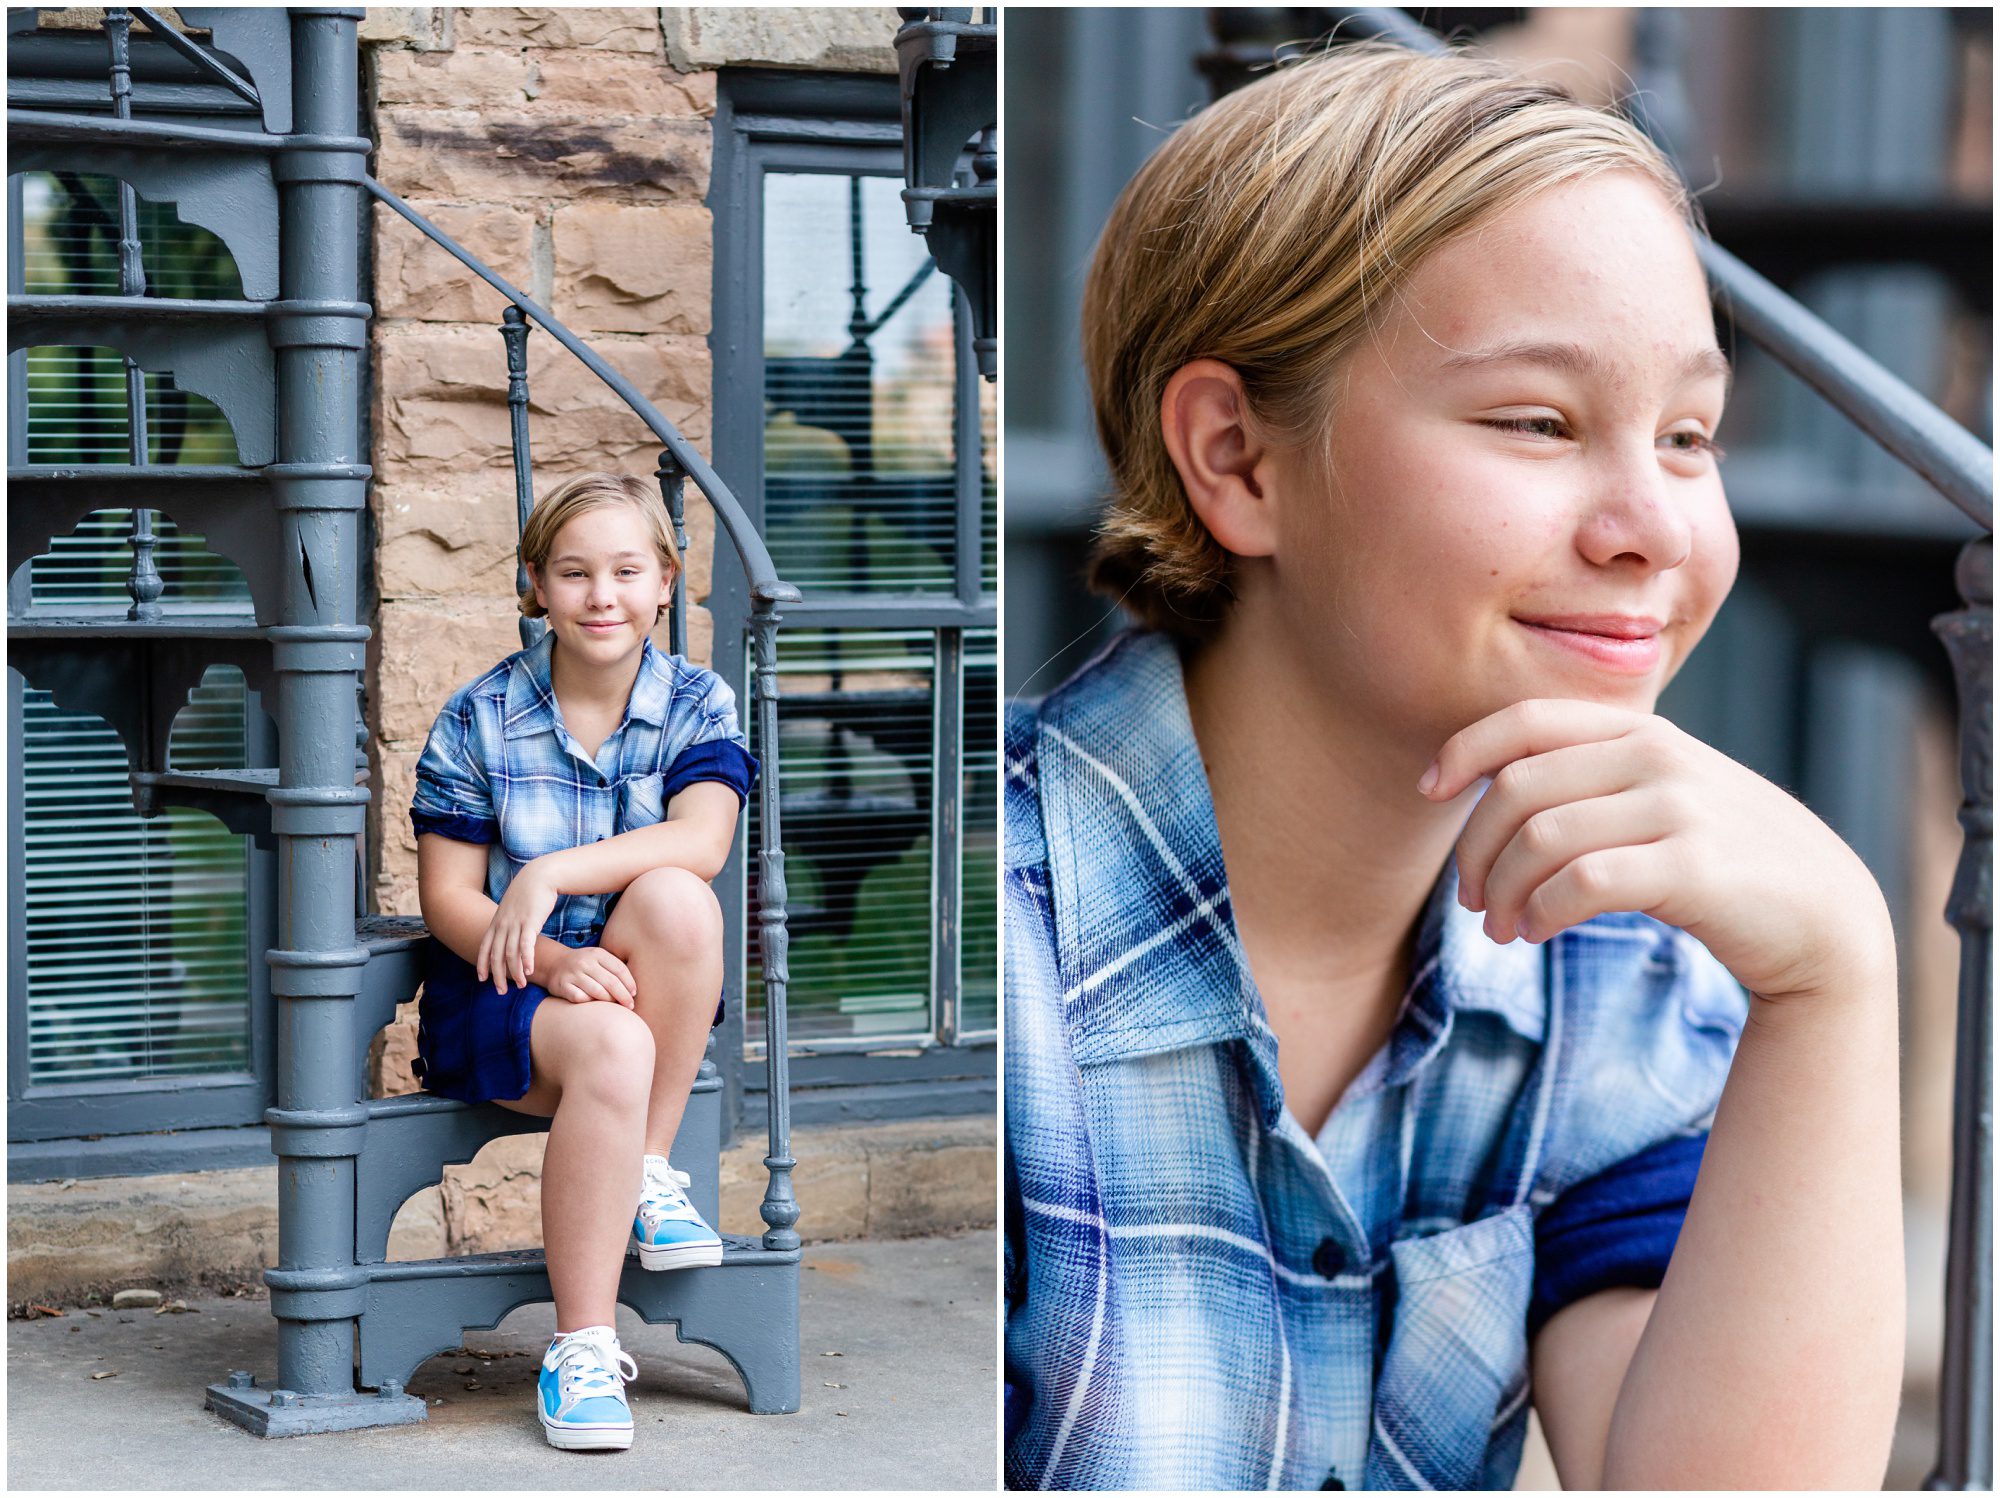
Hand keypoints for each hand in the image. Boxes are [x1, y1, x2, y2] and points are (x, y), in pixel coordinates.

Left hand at [478, 865, 558, 993]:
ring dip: (515, 972)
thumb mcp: (512, 909)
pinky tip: (529, 970)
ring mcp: (515, 923)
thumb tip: (506, 934)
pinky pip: (526, 945)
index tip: (482, 980)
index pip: (484, 947)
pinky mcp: (530, 922)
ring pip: (510, 953)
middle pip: (495, 955)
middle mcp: (502, 925)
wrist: (539, 876)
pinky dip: (526, 959)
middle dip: (497, 976)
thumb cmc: (528, 894)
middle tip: (501, 991)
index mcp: (496, 922)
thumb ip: (507, 922)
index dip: (482, 965)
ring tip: (520, 985)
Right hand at [537, 944, 637, 1007]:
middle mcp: (585, 962)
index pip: (619, 969)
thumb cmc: (585, 965)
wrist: (554, 963)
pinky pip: (581, 998)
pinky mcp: (562, 985)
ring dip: (609, 1001)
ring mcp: (573, 973)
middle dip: (623, 996)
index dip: (630, 983)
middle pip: (611, 982)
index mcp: (598, 954)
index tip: (634, 994)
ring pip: (597, 992)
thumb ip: (615, 969)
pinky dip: (590, 1002)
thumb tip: (634, 990)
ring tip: (615, 1006)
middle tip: (630, 1006)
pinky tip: (594, 1004)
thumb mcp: (599, 959)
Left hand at [1421, 699, 1893, 1003]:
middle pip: (1516, 789)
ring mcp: (1678, 807)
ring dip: (1502, 892)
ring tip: (1502, 928)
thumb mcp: (1658, 794)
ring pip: (1540, 838)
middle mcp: (1656, 756)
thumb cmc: (1718, 857)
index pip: (1526, 720)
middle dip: (1475, 849)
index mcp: (1639, 731)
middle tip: (1471, 899)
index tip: (1430, 791)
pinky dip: (1542, 911)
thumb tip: (1489, 786)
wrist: (1822, 916)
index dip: (1464, 751)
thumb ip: (1592, 776)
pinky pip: (1583, 882)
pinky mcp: (1694, 866)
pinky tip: (1537, 932)